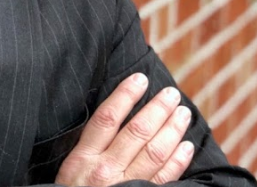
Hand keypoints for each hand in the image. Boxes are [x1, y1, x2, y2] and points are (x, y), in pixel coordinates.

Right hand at [55, 73, 194, 185]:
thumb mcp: (70, 168)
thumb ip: (89, 146)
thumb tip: (109, 117)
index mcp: (84, 157)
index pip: (108, 117)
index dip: (125, 95)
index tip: (140, 78)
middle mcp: (106, 170)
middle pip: (137, 132)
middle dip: (157, 109)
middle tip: (171, 93)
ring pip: (155, 153)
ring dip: (172, 130)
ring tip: (183, 113)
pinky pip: (164, 179)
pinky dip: (178, 161)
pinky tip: (186, 146)